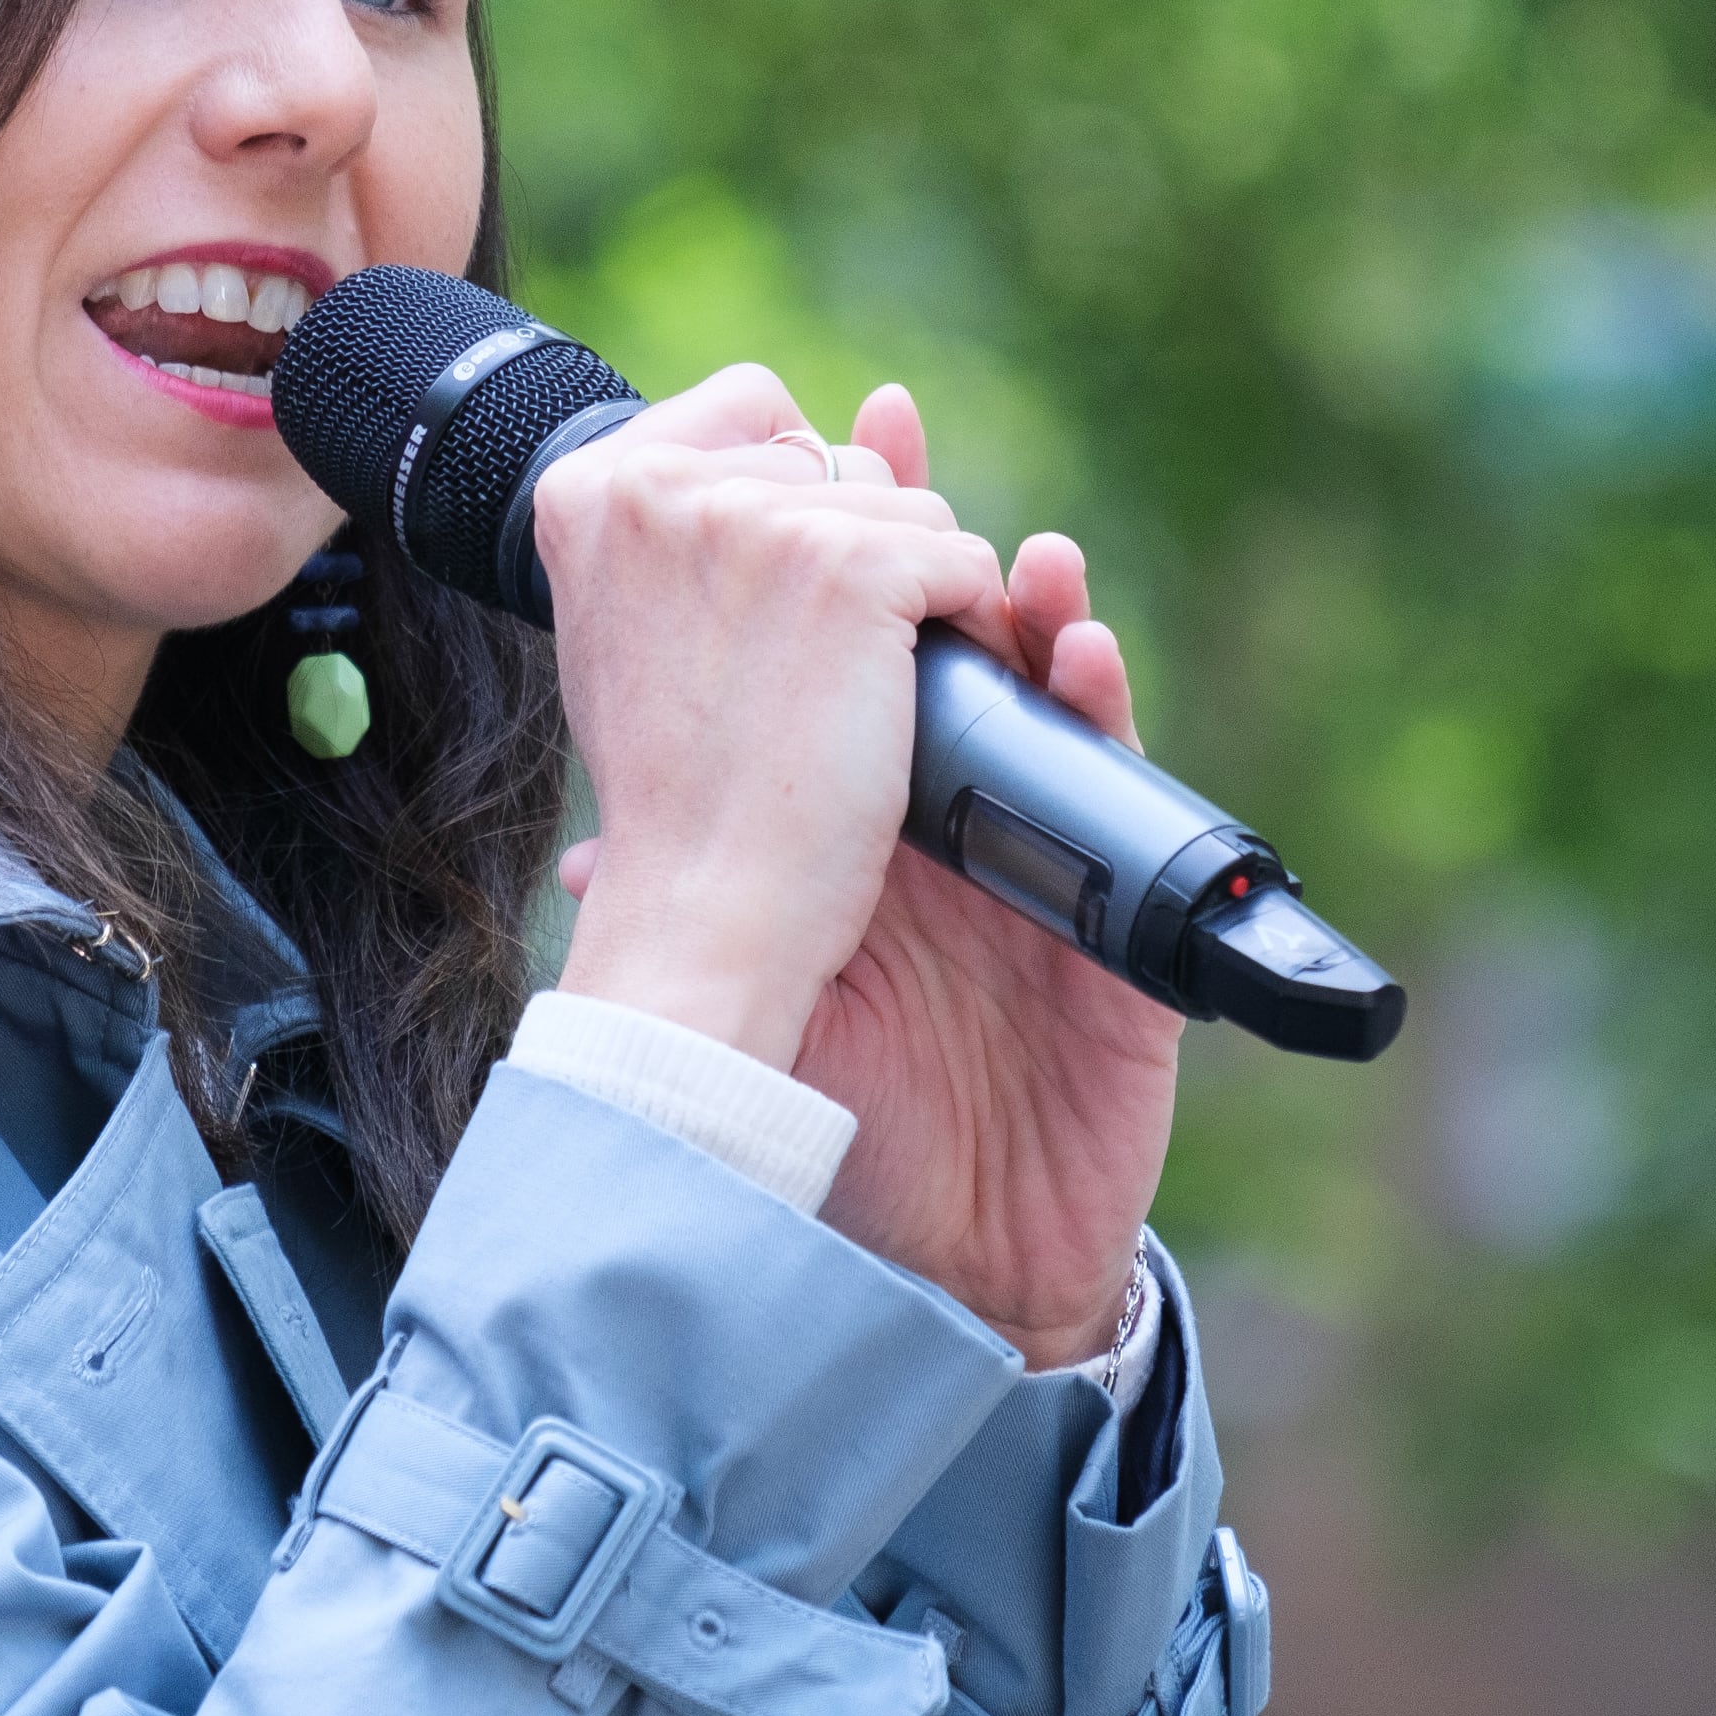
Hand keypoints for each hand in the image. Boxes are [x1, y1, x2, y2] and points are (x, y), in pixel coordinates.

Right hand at [539, 362, 1004, 1072]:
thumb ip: (677, 535)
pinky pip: (965, 559)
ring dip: (913, 596)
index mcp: (592, 487)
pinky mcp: (855, 566)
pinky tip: (904, 701)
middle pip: (838, 461)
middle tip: (802, 676)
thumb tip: (794, 443)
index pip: (748, 408)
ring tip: (844, 699)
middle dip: (856, 550)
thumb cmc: (675, 797)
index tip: (779, 602)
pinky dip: (963, 629)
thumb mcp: (633, 633)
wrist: (705, 907)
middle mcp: (662, 479)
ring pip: (911, 510)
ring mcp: (760, 517)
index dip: (796, 496)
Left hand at [545, 375, 1179, 1368]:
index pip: (860, 668)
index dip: (837, 557)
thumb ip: (700, 939)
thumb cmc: (859, 1138)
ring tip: (1015, 553)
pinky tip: (1084, 666)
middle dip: (928, 544)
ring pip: (1054, 715)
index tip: (804, 446)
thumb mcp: (769, 1018)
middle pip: (959, 656)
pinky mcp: (1124, 943)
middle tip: (888, 440)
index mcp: (877, 832)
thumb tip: (581, 874)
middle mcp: (965, 834)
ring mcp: (1050, 878)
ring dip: (1041, 620)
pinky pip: (1135, 818)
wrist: (947, 1275)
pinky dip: (1113, 728)